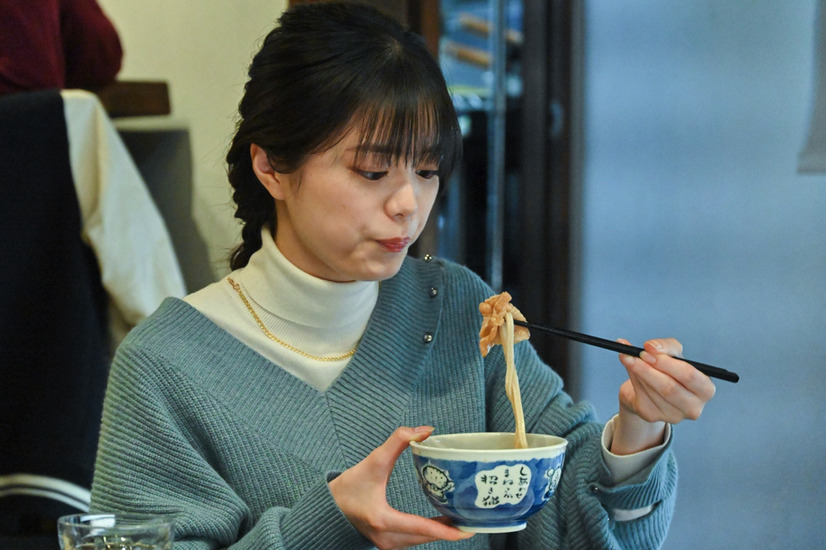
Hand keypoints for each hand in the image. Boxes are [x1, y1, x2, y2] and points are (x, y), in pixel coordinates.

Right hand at [329, 426, 473, 548]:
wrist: (328, 508)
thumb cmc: (349, 487)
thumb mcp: (374, 461)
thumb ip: (398, 441)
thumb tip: (425, 430)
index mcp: (384, 520)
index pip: (422, 528)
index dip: (447, 530)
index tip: (468, 529)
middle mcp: (386, 538)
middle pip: (426, 537)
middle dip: (449, 529)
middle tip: (471, 517)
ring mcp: (387, 545)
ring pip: (421, 541)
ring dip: (439, 532)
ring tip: (460, 518)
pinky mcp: (387, 545)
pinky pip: (414, 541)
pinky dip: (428, 533)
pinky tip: (441, 523)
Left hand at [612, 338, 716, 454]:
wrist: (652, 387)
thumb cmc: (669, 369)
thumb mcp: (672, 352)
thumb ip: (665, 346)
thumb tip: (651, 347)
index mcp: (705, 389)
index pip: (689, 376)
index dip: (667, 362)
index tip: (647, 350)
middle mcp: (693, 407)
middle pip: (669, 388)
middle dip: (648, 368)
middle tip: (634, 355)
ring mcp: (673, 415)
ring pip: (652, 391)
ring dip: (637, 372)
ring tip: (629, 358)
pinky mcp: (653, 416)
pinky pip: (641, 396)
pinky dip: (633, 379)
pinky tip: (631, 370)